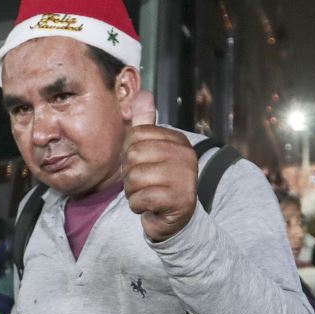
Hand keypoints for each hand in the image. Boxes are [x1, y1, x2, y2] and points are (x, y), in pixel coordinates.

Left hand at [121, 89, 198, 241]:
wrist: (174, 220)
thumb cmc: (158, 184)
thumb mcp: (150, 150)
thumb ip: (145, 124)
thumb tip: (142, 92)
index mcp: (178, 140)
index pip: (135, 136)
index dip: (128, 154)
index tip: (142, 166)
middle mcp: (186, 155)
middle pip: (133, 155)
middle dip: (128, 174)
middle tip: (142, 184)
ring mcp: (186, 177)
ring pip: (135, 177)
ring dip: (132, 191)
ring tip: (146, 194)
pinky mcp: (181, 200)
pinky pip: (142, 198)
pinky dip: (138, 206)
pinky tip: (150, 207)